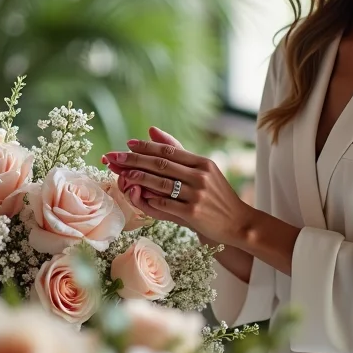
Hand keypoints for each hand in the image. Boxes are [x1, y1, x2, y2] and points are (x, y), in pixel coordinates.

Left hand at [101, 127, 252, 247]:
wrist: (238, 222)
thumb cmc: (216, 195)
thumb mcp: (203, 170)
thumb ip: (177, 151)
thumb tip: (151, 130)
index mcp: (203, 162)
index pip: (169, 150)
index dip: (146, 146)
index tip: (127, 144)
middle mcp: (201, 176)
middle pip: (161, 164)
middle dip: (134, 159)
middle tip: (115, 156)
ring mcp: (197, 194)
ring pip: (161, 183)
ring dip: (138, 178)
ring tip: (122, 174)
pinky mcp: (193, 213)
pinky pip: (165, 204)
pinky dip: (150, 199)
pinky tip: (138, 195)